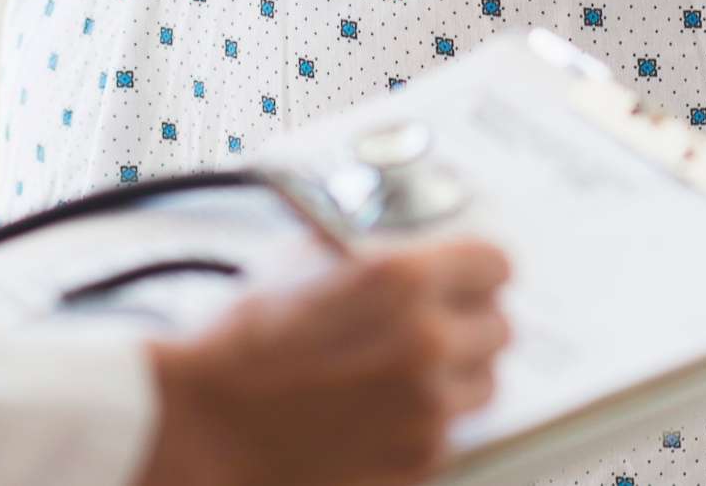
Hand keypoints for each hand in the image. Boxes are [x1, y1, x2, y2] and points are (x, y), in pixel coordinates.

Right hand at [135, 240, 512, 485]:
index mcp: (403, 278)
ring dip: (457, 373)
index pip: (496, 263)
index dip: (479, 267)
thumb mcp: (305, 261)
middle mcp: (428, 341)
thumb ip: (373, 252)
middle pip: (499, 325)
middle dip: (469, 320)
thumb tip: (412, 244)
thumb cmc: (242, 342)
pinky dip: (429, 420)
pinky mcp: (418, 459)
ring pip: (484, 383)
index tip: (472, 274)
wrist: (206, 423)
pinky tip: (384, 408)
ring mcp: (427, 408)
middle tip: (438, 321)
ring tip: (409, 370)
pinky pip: (451, 431)